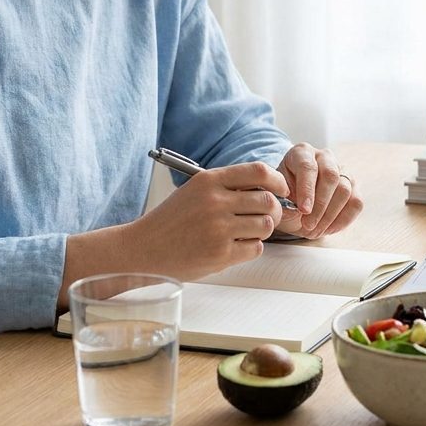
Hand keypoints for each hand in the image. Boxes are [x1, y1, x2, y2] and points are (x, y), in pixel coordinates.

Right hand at [58, 161, 287, 308]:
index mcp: (210, 180)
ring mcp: (218, 228)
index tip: (281, 189)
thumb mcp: (196, 191)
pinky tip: (236, 246)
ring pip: (266, 226)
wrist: (144, 248)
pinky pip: (255, 248)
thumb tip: (268, 187)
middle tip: (266, 216)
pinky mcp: (220, 254)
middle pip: (268, 201)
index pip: (259, 171)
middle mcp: (216, 201)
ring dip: (262, 230)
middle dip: (274, 210)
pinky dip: (251, 248)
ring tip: (247, 232)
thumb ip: (227, 186)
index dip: (278, 180)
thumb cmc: (172, 219)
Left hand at [275, 143, 362, 238]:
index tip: (303, 211)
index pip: (308, 167)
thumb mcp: (275, 195)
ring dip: (330, 215)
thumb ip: (281, 201)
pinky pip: (356, 202)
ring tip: (314, 231)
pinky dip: (343, 220)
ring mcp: (342, 169)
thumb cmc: (282, 195)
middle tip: (308, 226)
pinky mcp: (353, 185)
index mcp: (301, 152)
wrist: (292, 198)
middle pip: (331, 176)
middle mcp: (324, 156)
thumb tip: (296, 211)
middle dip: (320, 205)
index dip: (307, 190)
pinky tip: (328, 229)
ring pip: (345, 190)